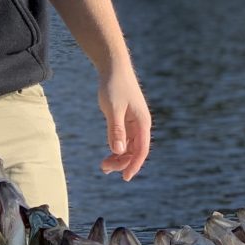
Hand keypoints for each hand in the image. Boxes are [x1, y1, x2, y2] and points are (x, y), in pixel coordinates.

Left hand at [97, 64, 150, 180]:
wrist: (113, 67)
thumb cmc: (114, 86)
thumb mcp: (113, 109)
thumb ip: (116, 130)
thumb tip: (118, 151)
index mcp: (142, 122)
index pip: (141, 150)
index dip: (134, 165)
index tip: (125, 177)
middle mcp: (140, 124)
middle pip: (135, 150)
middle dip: (122, 162)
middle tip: (104, 168)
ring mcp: (133, 122)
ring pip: (128, 146)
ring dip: (118, 157)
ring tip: (103, 166)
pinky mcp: (125, 119)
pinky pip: (123, 139)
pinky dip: (116, 148)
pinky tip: (108, 155)